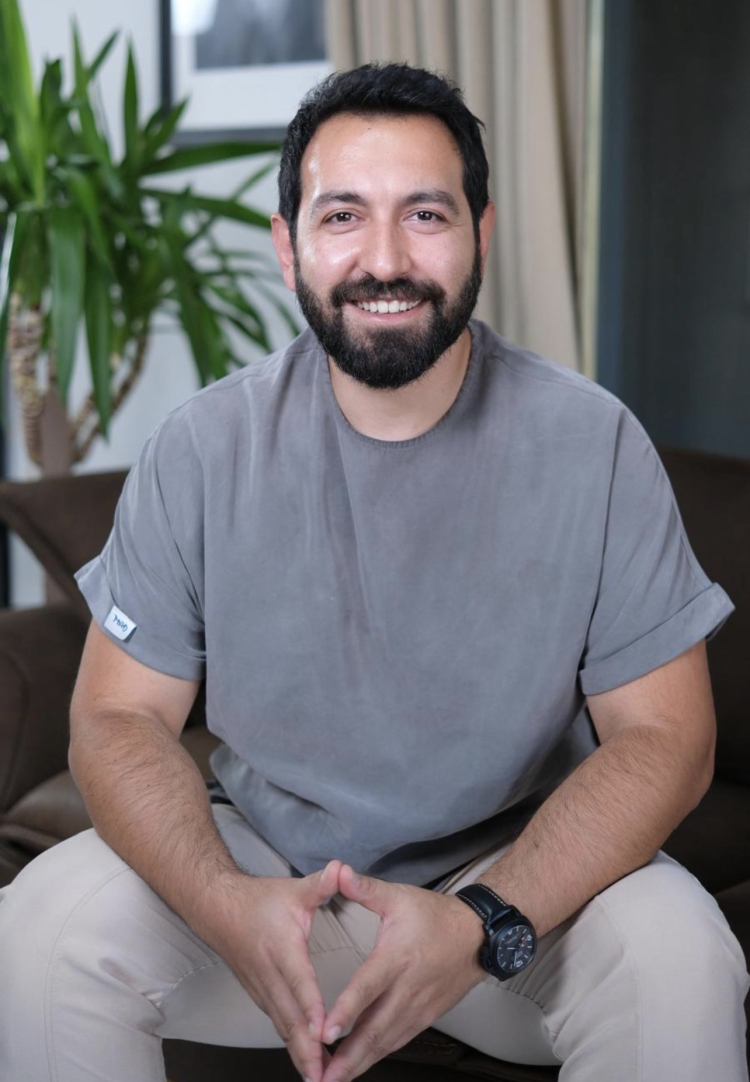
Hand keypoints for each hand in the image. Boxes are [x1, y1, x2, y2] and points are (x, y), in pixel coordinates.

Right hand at [209, 860, 341, 1081]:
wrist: (218, 909)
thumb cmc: (258, 901)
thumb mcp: (294, 889)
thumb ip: (320, 884)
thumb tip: (341, 869)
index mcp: (282, 949)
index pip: (299, 983)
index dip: (312, 1009)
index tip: (324, 1033)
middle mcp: (270, 975)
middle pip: (290, 1017)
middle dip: (308, 1050)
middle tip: (327, 1075)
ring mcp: (262, 989)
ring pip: (283, 1027)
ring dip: (300, 1054)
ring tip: (322, 1077)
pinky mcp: (260, 996)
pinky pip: (278, 1024)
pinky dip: (292, 1045)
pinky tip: (306, 1059)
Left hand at [320, 864, 485, 1081]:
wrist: (477, 936)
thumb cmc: (437, 917)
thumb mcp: (399, 896)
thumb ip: (366, 889)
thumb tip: (339, 872)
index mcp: (398, 958)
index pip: (368, 987)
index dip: (346, 1010)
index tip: (325, 1030)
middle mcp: (408, 988)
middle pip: (374, 1029)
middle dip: (346, 1057)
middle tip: (322, 1076)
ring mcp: (418, 1008)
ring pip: (385, 1043)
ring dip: (359, 1063)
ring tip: (333, 1079)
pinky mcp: (425, 1018)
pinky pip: (397, 1041)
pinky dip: (376, 1057)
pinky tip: (358, 1066)